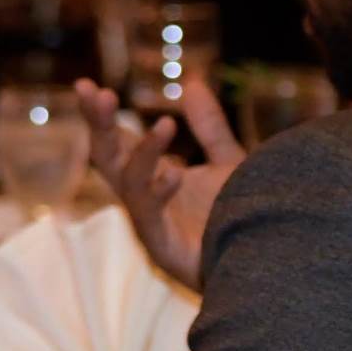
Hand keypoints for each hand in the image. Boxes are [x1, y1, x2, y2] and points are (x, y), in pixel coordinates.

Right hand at [72, 78, 242, 289]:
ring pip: (130, 184)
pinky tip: (175, 174)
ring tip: (165, 126)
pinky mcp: (164, 248)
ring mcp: (150, 224)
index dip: (101, 114)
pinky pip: (152, 218)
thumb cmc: (240, 219)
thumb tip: (192, 82)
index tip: (86, 85)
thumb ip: (208, 127)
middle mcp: (142, 198)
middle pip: (108, 158)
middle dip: (100, 126)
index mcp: (150, 177)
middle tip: (99, 94)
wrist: (264, 268)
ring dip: (144, 154)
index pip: (116, 140)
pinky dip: (159, 193)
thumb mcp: (227, 163)